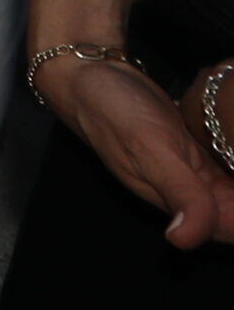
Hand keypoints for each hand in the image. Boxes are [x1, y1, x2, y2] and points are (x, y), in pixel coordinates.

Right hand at [41, 54, 233, 250]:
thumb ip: (178, 192)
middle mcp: (194, 193)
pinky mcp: (200, 146)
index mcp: (181, 204)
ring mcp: (198, 169)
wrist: (90, 68)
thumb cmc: (112, 110)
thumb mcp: (149, 148)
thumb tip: (184, 241)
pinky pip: (231, 161)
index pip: (233, 228)